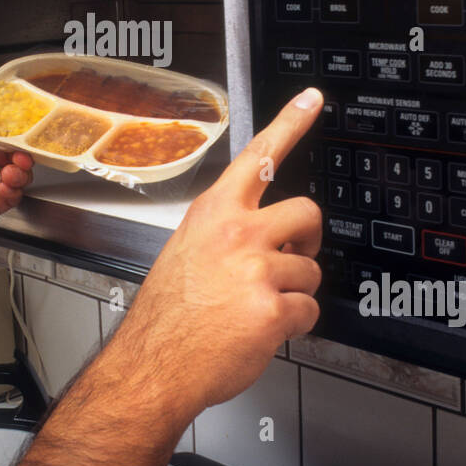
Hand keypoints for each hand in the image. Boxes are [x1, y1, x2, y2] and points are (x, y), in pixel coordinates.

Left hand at [0, 106, 32, 270]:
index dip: (4, 127)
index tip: (14, 125)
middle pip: (7, 151)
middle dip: (19, 149)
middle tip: (21, 152)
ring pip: (15, 172)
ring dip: (21, 169)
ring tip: (13, 171)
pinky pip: (11, 196)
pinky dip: (15, 190)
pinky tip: (6, 188)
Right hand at [111, 87, 323, 414]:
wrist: (153, 366)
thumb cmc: (166, 316)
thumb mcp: (185, 251)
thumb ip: (225, 232)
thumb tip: (266, 234)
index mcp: (214, 213)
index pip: (259, 156)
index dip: (291, 123)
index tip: (313, 99)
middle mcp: (237, 233)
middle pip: (307, 213)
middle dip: (307, 240)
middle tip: (289, 259)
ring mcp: (257, 270)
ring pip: (311, 271)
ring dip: (294, 292)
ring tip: (255, 306)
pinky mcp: (273, 309)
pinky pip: (309, 311)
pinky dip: (293, 326)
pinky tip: (260, 330)